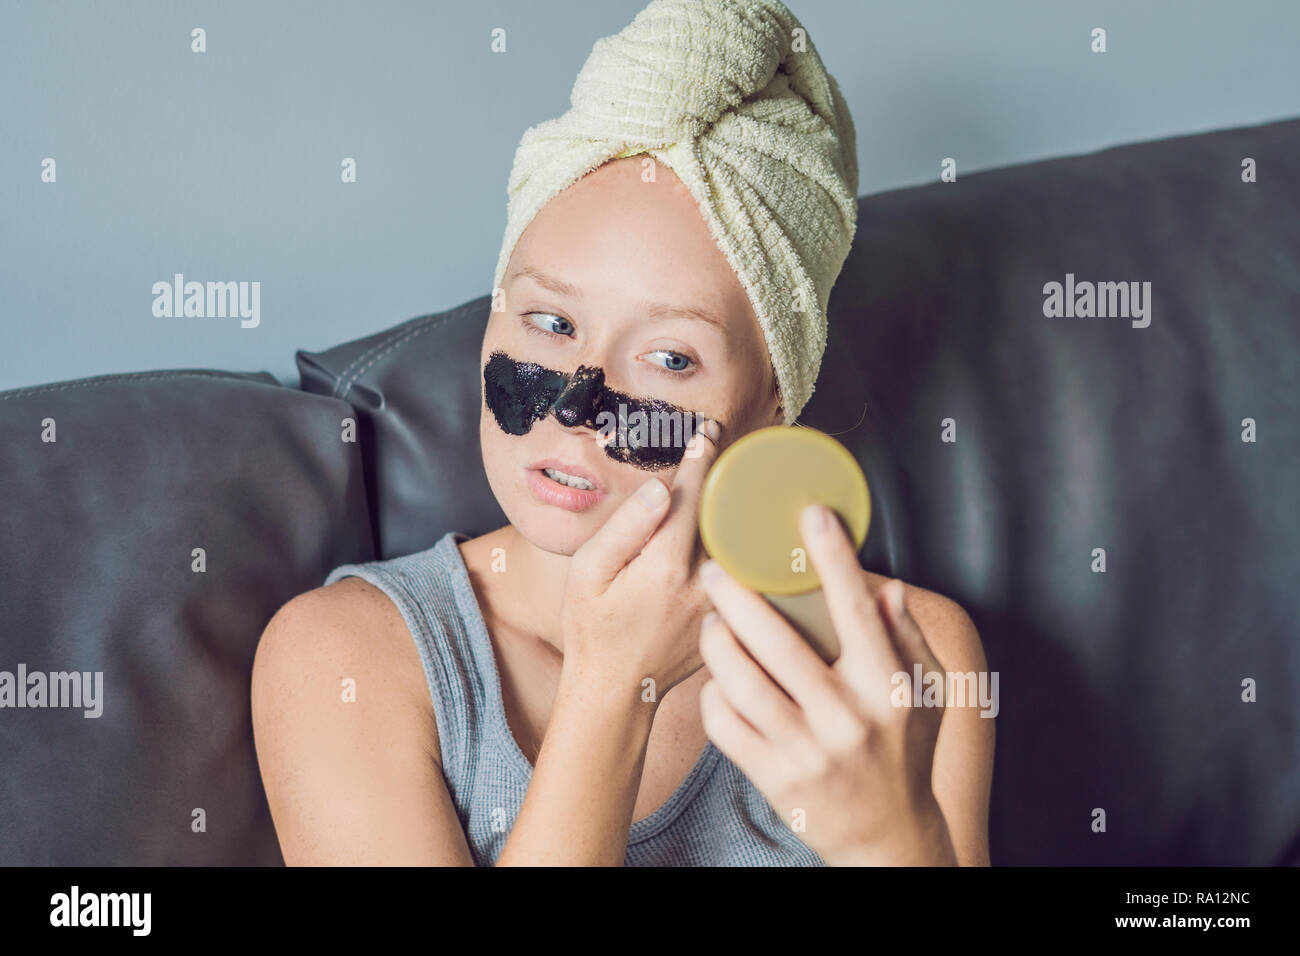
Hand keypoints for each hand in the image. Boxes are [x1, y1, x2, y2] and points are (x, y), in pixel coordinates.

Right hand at [559, 420, 723, 700]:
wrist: (617, 692)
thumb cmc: (593, 629)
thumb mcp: (587, 573)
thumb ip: (624, 527)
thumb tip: (662, 488)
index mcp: (667, 566)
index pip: (693, 497)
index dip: (701, 458)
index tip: (707, 430)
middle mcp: (704, 582)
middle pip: (729, 513)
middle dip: (731, 474)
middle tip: (729, 439)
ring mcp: (723, 602)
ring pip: (744, 541)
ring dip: (745, 505)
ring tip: (742, 473)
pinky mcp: (731, 616)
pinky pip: (748, 568)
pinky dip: (750, 540)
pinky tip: (748, 521)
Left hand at [697, 503, 957, 865]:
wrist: (887, 836)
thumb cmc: (905, 751)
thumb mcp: (927, 694)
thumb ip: (910, 638)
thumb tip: (888, 588)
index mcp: (885, 687)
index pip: (857, 611)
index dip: (834, 559)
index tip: (811, 514)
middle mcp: (845, 718)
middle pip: (778, 644)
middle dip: (738, 598)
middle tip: (715, 569)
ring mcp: (806, 752)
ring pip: (740, 683)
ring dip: (717, 643)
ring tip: (711, 622)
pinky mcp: (773, 778)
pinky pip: (724, 725)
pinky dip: (713, 694)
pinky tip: (718, 678)